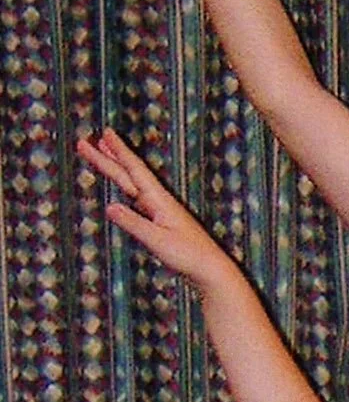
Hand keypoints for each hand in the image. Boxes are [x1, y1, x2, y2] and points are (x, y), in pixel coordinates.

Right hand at [79, 129, 232, 292]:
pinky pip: (139, 197)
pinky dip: (128, 186)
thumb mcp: (157, 240)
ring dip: (117, 167)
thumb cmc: (188, 255)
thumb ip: (133, 223)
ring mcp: (161, 210)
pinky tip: (126, 185)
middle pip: (128, 174)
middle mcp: (159, 201)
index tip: (105, 133)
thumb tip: (110, 207)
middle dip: (106, 157)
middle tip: (84, 142)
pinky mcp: (163, 220)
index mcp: (159, 201)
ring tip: (103, 151)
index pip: (135, 170)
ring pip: (133, 183)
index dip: (119, 152)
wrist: (211, 268)